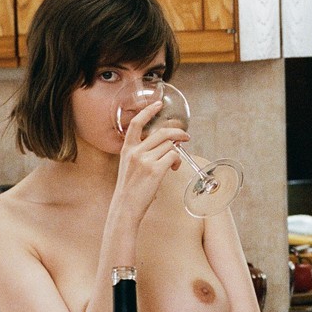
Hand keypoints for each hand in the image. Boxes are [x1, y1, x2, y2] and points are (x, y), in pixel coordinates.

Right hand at [112, 98, 187, 221]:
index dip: (148, 111)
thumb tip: (166, 146)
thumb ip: (142, 154)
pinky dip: (178, 161)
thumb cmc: (130, 191)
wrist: (125, 207)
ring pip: (170, 146)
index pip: (137, 123)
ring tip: (176, 164)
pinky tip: (175, 168)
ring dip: (178, 153)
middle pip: (162, 133)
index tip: (158, 104)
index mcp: (127, 149)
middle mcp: (135, 151)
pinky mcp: (155, 170)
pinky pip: (174, 156)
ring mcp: (145, 160)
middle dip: (178, 132)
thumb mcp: (130, 167)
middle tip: (186, 137)